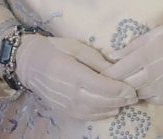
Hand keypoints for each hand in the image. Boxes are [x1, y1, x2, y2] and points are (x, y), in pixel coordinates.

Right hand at [14, 34, 136, 120]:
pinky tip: (111, 109)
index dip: (119, 90)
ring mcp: (66, 104)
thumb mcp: (75, 47)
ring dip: (113, 108)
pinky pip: (87, 116)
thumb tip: (115, 69)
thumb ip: (95, 59)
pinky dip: (101, 114)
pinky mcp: (64, 110)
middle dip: (120, 100)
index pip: (102, 86)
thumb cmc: (54, 49)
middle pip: (102, 101)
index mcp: (73, 73)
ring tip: (126, 102)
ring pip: (96, 111)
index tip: (132, 89)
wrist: (28, 63)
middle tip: (134, 96)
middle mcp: (70, 92)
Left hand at [106, 8, 162, 104]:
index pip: (118, 70)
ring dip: (127, 90)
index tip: (96, 73)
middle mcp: (154, 72)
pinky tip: (139, 86)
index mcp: (147, 53)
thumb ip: (130, 47)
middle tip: (105, 81)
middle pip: (124, 85)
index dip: (105, 74)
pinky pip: (149, 99)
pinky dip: (141, 94)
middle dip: (113, 83)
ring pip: (135, 94)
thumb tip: (111, 57)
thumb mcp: (151, 34)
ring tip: (121, 84)